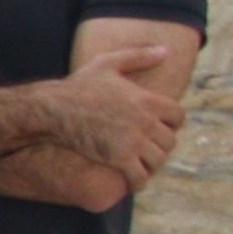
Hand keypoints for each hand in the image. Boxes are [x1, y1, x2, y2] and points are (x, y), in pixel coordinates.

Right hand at [42, 44, 182, 187]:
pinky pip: (140, 177)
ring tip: (142, 166)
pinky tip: (133, 182)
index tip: (159, 128)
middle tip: (149, 149)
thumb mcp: (108, 63)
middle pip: (170, 141)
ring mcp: (133, 141)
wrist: (54, 109)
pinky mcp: (119, 159)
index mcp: (147, 99)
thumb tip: (166, 51)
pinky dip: (139, 182)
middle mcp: (145, 121)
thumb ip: (139, 56)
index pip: (178, 116)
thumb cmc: (79, 86)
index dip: (171, 123)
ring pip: (158, 160)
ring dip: (152, 165)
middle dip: (161, 146)